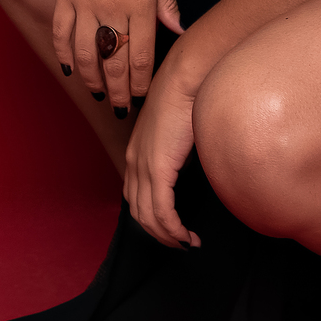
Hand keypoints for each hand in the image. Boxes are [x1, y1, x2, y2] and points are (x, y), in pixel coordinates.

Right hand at [51, 0, 182, 112]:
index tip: (143, 95)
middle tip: (121, 107)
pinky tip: (71, 69)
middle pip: (114, 62)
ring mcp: (84, 2)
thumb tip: (178, 31)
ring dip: (92, 80)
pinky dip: (65, 55)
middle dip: (119, 90)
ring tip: (99, 94)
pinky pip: (61, 33)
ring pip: (86, 54)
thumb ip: (166, 3)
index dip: (141, 81)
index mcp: (141, 2)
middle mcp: (112, 7)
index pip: (142, 55)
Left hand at [124, 59, 200, 247]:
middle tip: (180, 243)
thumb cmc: (187, 96)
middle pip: (139, 212)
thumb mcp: (175, 131)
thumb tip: (186, 169)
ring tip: (187, 243)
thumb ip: (174, 152)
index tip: (171, 228)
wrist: (185, 78)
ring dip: (168, 236)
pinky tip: (186, 237)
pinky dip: (174, 229)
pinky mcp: (158, 169)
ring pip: (149, 217)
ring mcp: (143, 166)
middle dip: (159, 234)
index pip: (135, 196)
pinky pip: (163, 211)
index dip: (151, 218)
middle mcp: (134, 162)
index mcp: (136, 153)